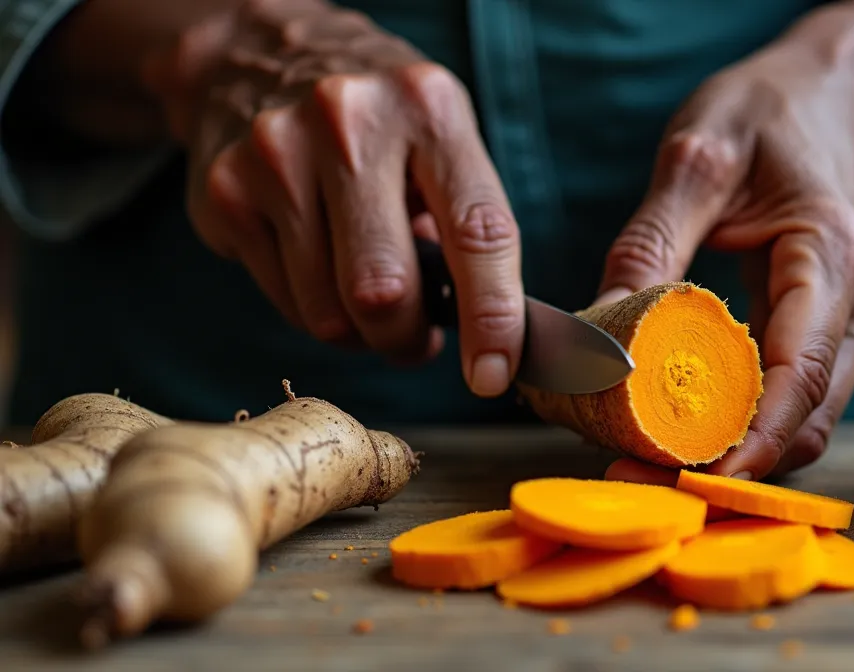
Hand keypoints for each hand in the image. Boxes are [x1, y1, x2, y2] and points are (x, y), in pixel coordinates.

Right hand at [145, 0, 522, 395]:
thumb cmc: (378, 121)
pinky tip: (322, 271)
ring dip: (361, 332)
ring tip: (368, 298)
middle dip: (408, 338)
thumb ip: (468, 224)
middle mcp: (350, 123)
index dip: (492, 317)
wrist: (257, 54)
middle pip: (385, 290)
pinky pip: (286, 303)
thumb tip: (489, 332)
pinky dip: (316, 311)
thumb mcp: (441, 138)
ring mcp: (277, 155)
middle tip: (417, 339)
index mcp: (429, 110)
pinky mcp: (226, 191)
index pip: (478, 233)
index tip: (493, 374)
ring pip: (330, 312)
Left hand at [598, 0, 853, 483]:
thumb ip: (651, 239)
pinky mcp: (844, 327)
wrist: (834, 93)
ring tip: (659, 452)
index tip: (701, 477)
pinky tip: (694, 415)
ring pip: (811, 414)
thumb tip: (599, 328)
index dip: (755, 436)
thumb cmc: (771, 110)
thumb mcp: (698, 152)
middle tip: (649, 472)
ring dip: (745, 444)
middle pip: (810, 413)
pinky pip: (803, 391)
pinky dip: (753, 416)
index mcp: (832, 251)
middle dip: (739, 456)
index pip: (799, 369)